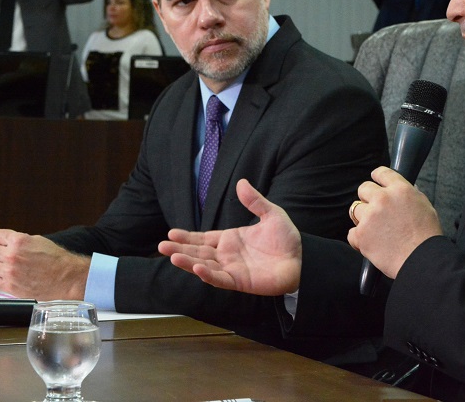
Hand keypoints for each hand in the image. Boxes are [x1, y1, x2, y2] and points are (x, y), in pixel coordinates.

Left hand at [0, 230, 88, 299]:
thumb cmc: (55, 259)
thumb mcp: (37, 240)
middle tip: (2, 255)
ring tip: (5, 266)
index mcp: (19, 241)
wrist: (66, 277)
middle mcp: (12, 256)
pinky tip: (5, 275)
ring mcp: (9, 272)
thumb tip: (2, 240)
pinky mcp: (10, 286)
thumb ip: (17, 240)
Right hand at [158, 179, 302, 294]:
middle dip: (179, 250)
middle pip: (198, 252)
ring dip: (187, 262)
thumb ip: (254, 201)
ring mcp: (232, 269)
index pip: (203, 238)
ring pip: (204, 266)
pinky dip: (207, 275)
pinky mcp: (240, 282)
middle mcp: (227, 255)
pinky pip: (220, 279)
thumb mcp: (271, 214)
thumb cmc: (287, 239)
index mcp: (230, 239)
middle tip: (161, 246)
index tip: (170, 233)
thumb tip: (241, 182)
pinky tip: (196, 267)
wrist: (303, 258)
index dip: (187, 237)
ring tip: (171, 256)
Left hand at [347, 166, 442, 278]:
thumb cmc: (427, 237)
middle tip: (376, 211)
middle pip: (364, 189)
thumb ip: (410, 195)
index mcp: (400, 190)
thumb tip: (402, 190)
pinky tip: (372, 243)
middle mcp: (383, 199)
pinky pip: (352, 232)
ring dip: (363, 219)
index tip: (375, 181)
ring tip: (377, 231)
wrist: (421, 260)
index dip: (377, 177)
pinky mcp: (361, 234)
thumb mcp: (425, 206)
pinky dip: (359, 239)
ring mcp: (370, 216)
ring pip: (355, 210)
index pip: (382, 173)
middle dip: (368, 199)